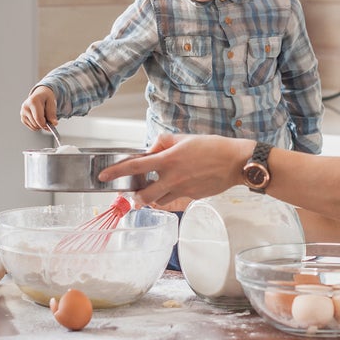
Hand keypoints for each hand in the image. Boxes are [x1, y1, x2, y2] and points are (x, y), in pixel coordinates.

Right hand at [20, 86, 57, 131]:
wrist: (39, 95)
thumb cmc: (46, 98)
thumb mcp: (52, 102)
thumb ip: (52, 113)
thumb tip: (54, 123)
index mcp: (33, 101)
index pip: (38, 118)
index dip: (45, 124)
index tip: (52, 125)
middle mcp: (25, 107)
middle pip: (36, 124)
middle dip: (44, 124)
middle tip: (49, 119)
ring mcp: (22, 113)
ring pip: (34, 127)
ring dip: (41, 125)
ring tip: (43, 116)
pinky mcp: (22, 118)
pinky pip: (32, 127)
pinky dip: (37, 125)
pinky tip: (39, 118)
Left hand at [99, 133, 253, 207]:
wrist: (235, 162)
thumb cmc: (213, 147)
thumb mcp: (185, 138)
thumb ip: (164, 143)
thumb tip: (151, 148)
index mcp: (168, 160)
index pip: (135, 166)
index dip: (116, 172)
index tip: (104, 176)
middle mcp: (173, 178)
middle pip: (144, 195)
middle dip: (135, 196)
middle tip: (132, 193)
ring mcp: (182, 190)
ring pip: (159, 201)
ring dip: (152, 198)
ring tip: (153, 191)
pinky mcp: (192, 197)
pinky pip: (175, 200)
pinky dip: (171, 196)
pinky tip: (176, 187)